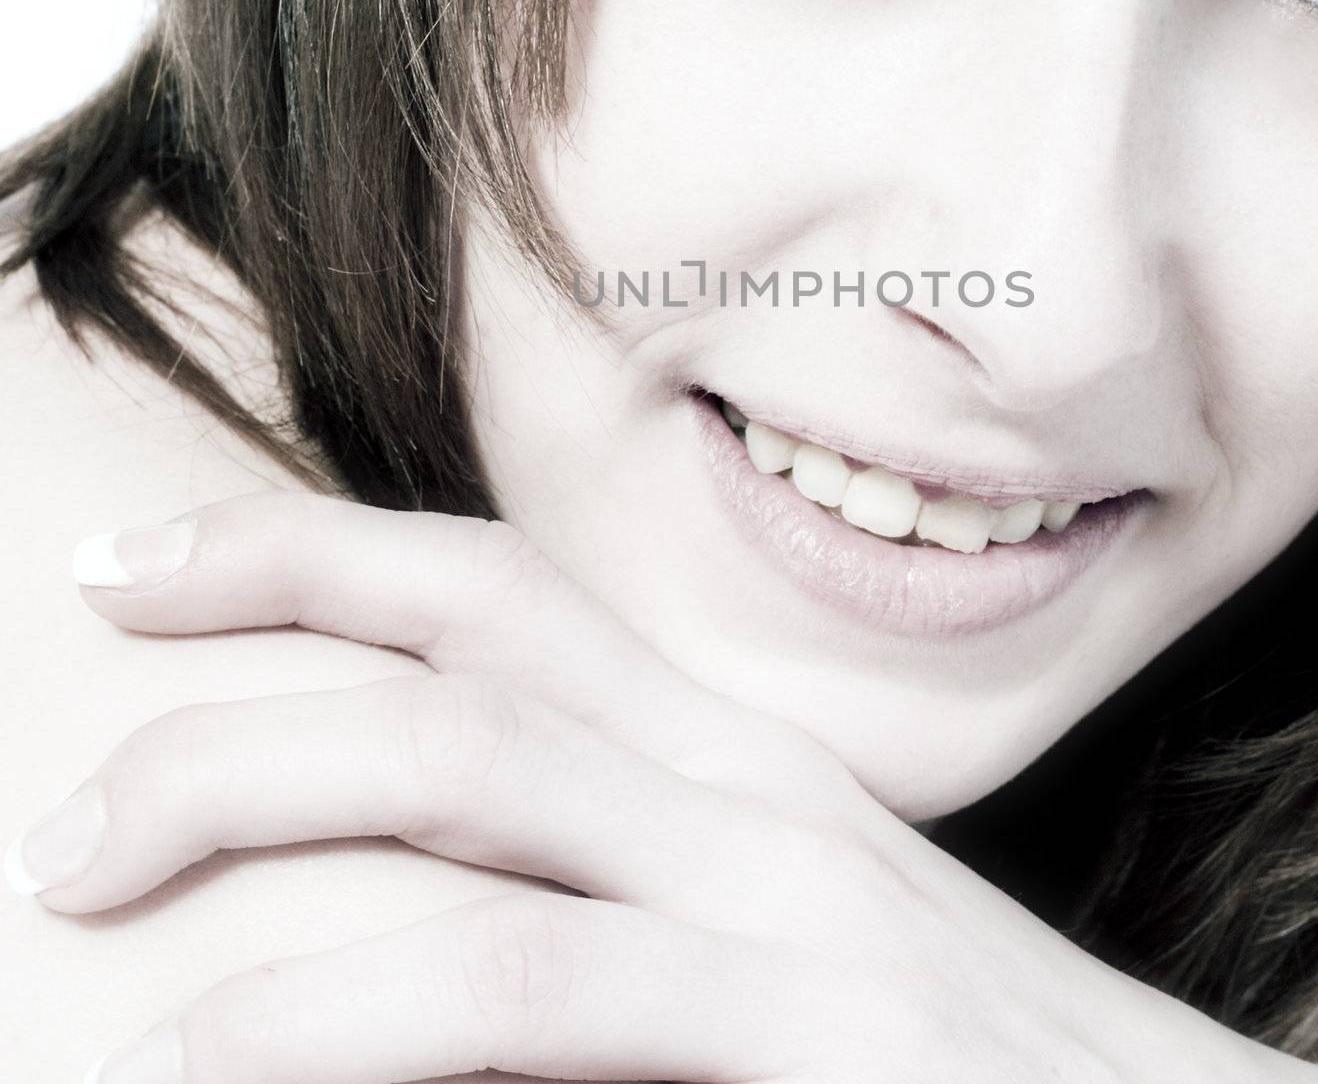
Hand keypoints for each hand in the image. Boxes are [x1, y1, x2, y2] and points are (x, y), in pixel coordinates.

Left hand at [17, 491, 1317, 1082]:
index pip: (497, 593)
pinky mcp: (825, 1039)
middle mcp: (755, 792)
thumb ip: (619, 896)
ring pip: (485, 788)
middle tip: (63, 816)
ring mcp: (792, 904)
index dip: (308, 553)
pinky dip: (364, 1015)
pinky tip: (225, 1052)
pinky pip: (542, 996)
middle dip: (243, 686)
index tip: (141, 569)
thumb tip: (398, 936)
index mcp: (732, 758)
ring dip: (261, 806)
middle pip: (466, 661)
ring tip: (88, 880)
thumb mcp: (775, 943)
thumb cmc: (959, 1061)